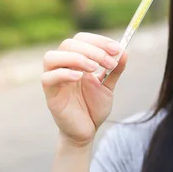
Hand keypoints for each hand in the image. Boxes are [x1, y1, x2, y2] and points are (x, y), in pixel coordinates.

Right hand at [41, 32, 127, 146]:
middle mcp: (63, 66)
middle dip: (92, 49)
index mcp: (77, 61)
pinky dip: (63, 73)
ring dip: (76, 58)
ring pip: (52, 57)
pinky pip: (48, 78)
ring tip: (95, 69)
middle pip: (68, 44)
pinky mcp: (50, 94)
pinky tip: (79, 77)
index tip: (117, 49)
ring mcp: (54, 79)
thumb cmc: (94, 108)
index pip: (81, 39)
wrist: (87, 131)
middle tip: (110, 62)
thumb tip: (125, 51)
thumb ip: (115, 70)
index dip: (99, 41)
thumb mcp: (108, 86)